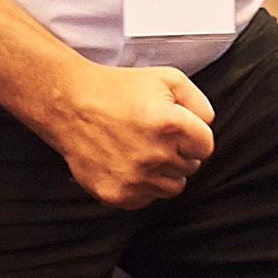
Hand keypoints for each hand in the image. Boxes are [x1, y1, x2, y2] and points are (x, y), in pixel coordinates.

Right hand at [52, 60, 215, 207]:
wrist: (70, 105)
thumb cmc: (117, 90)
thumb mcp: (167, 79)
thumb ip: (199, 103)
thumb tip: (208, 126)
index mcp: (169, 124)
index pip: (206, 146)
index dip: (193, 136)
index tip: (177, 130)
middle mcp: (154, 154)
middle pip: (190, 167)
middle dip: (178, 152)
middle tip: (154, 136)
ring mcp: (134, 178)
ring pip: (172, 188)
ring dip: (163, 172)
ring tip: (141, 150)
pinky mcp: (116, 194)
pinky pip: (147, 199)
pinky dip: (142, 185)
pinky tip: (127, 163)